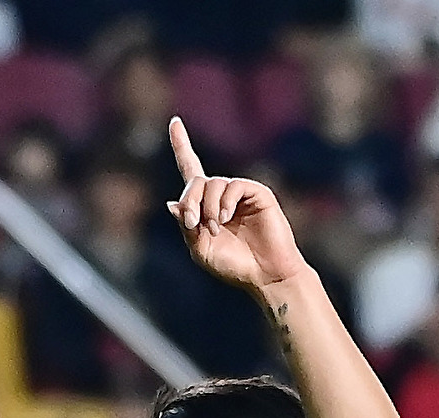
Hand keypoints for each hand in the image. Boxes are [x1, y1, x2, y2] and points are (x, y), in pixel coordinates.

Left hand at [167, 117, 306, 295]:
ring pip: (213, 184)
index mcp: (206, 206)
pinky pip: (233, 186)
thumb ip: (186, 228)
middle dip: (190, 199)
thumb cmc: (235, 266)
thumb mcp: (201, 250)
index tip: (174, 122)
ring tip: (216, 229)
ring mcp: (239, 192)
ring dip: (208, 207)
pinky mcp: (256, 192)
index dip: (182, 146)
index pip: (191, 170)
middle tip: (193, 223)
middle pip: (196, 180)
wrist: (266, 274)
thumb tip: (172, 204)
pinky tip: (226, 218)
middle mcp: (222, 195)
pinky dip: (225, 203)